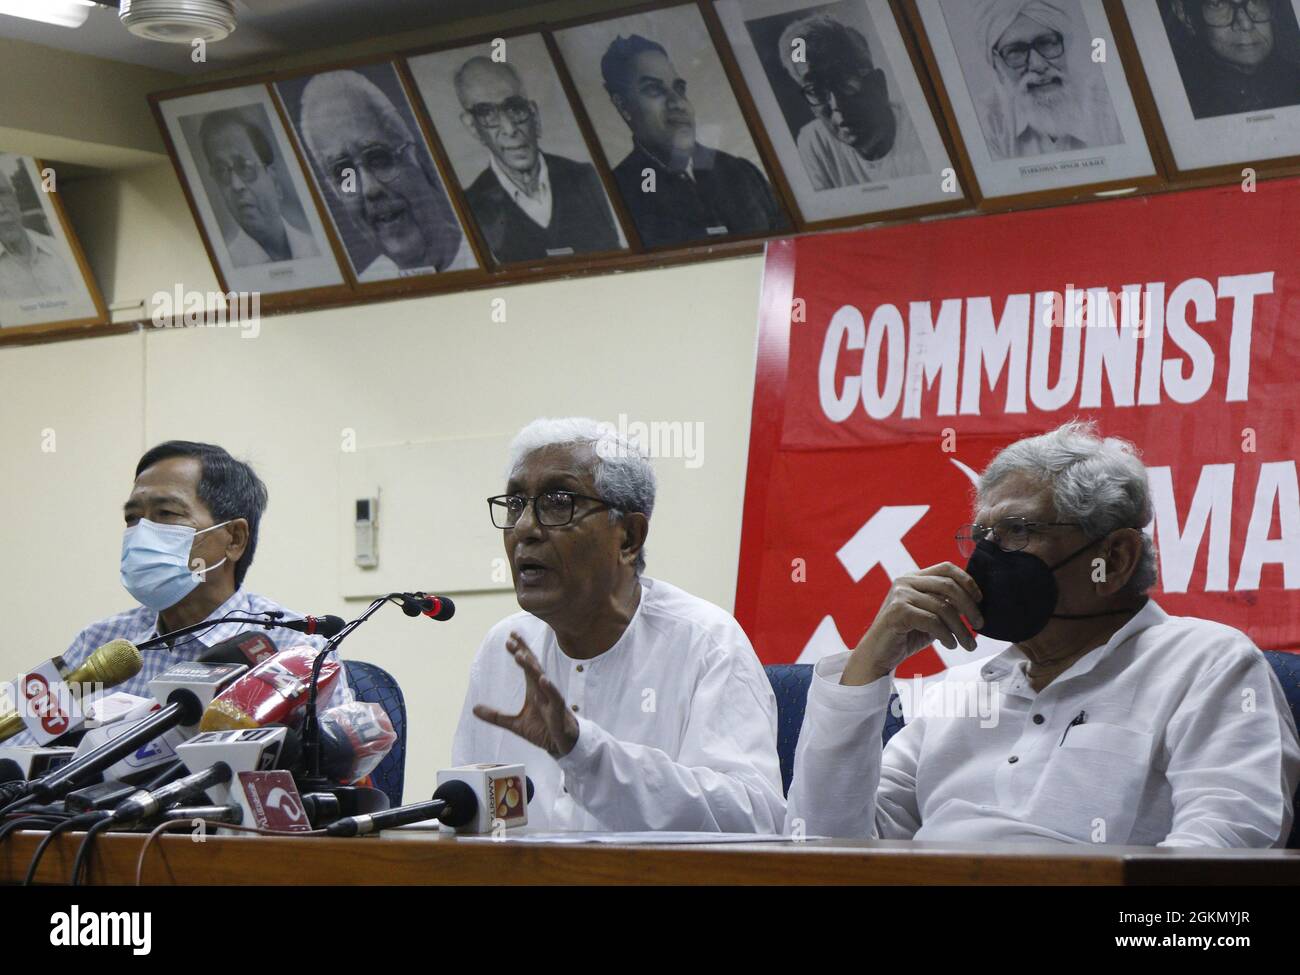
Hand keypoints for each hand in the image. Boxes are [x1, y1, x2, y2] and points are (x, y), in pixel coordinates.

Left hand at [472, 631, 579, 757]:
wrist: (561, 745)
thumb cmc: (542, 730)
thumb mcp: (515, 724)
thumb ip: (495, 716)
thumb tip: (474, 709)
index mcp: (534, 690)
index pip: (527, 667)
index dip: (519, 651)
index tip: (509, 639)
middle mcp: (543, 691)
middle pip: (533, 667)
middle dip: (523, 652)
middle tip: (512, 638)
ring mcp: (551, 700)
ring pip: (542, 679)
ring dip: (532, 667)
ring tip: (521, 655)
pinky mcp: (558, 712)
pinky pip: (555, 698)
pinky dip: (549, 689)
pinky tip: (543, 680)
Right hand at [841, 563, 983, 685]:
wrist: (879, 654)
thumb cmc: (906, 635)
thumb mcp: (930, 616)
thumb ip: (946, 605)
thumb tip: (975, 604)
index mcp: (914, 578)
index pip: (946, 568)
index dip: (967, 581)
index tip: (980, 600)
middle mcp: (905, 581)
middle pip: (948, 585)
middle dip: (969, 607)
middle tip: (979, 625)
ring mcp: (900, 595)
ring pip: (943, 607)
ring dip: (960, 629)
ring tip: (968, 644)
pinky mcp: (897, 611)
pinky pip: (932, 620)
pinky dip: (946, 635)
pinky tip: (950, 645)